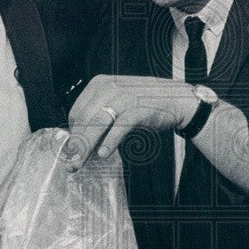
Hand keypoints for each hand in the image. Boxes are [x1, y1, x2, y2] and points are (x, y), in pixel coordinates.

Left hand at [65, 75, 197, 171]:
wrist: (176, 99)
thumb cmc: (144, 104)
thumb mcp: (116, 104)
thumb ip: (99, 117)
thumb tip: (79, 143)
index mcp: (99, 84)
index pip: (76, 112)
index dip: (72, 134)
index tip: (72, 152)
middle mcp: (108, 87)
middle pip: (83, 119)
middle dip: (76, 144)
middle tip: (71, 164)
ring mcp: (124, 97)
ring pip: (97, 123)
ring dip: (86, 145)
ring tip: (80, 162)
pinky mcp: (138, 108)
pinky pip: (119, 126)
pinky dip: (110, 141)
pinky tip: (104, 154)